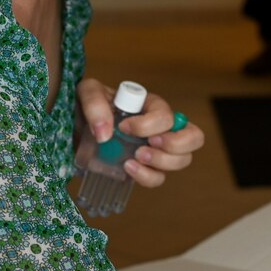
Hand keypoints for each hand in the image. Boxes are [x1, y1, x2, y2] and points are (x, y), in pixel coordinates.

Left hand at [75, 78, 203, 189]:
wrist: (76, 128)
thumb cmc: (87, 106)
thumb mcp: (87, 92)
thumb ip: (95, 104)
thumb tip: (106, 133)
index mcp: (151, 106)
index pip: (167, 115)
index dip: (149, 125)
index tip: (123, 127)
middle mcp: (161, 127)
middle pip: (194, 137)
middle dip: (175, 145)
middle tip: (146, 145)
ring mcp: (156, 149)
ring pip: (182, 160)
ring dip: (161, 162)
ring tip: (135, 157)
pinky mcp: (145, 167)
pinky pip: (159, 178)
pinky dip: (147, 177)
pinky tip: (129, 169)